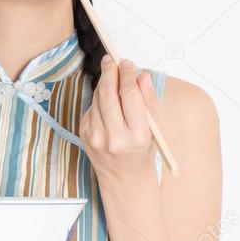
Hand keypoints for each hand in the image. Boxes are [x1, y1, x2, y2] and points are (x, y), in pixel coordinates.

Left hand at [79, 55, 159, 183]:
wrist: (125, 181)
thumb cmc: (143, 153)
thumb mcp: (154, 129)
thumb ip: (148, 101)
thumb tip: (142, 76)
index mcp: (138, 136)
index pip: (130, 96)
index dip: (127, 75)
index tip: (128, 63)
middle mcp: (114, 138)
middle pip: (108, 94)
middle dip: (110, 73)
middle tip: (111, 59)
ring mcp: (96, 138)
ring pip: (97, 99)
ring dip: (103, 83)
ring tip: (111, 74)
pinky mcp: (85, 136)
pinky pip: (91, 109)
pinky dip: (98, 99)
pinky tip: (107, 99)